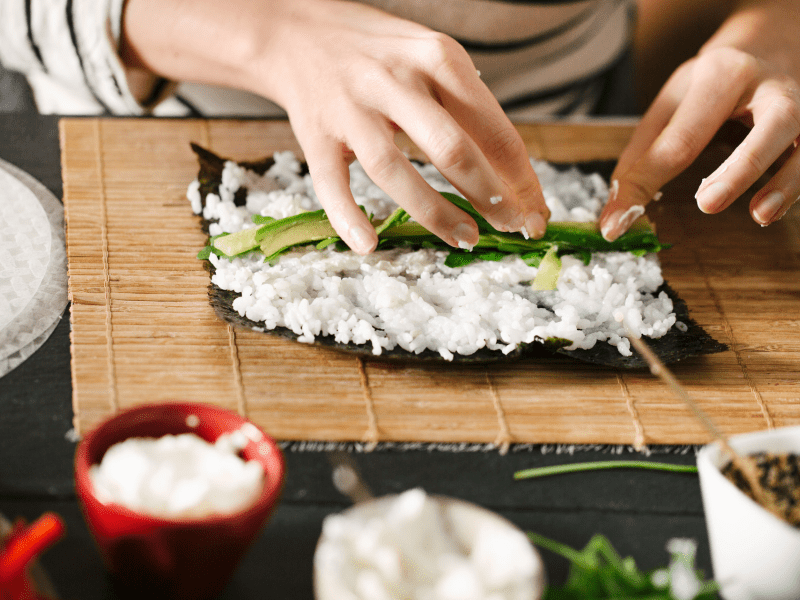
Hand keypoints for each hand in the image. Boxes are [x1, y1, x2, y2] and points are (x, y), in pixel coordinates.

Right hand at [122, 0, 549, 253]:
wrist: (296, 31)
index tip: (537, 212)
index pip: (493, 128)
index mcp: (436, 58)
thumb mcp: (431, 58)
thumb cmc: (379, 52)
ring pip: (394, 170)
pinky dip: (349, 217)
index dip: (521, 179)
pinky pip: (332, 184)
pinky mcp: (316, 135)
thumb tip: (513, 171)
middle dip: (490, 197)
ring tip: (466, 238)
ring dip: (434, 212)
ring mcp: (352, 109)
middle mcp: (395, 81)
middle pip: (451, 149)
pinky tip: (370, 244)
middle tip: (513, 229)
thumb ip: (468, 106)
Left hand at [601, 40, 799, 239]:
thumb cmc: (713, 83)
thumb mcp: (672, 102)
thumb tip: (617, 205)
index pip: (680, 137)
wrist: (770, 45)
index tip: (614, 225)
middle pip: (768, 125)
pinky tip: (771, 210)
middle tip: (707, 203)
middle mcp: (769, 86)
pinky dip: (793, 187)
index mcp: (720, 75)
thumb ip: (644, 151)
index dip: (643, 184)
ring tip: (760, 214)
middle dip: (738, 169)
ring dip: (784, 182)